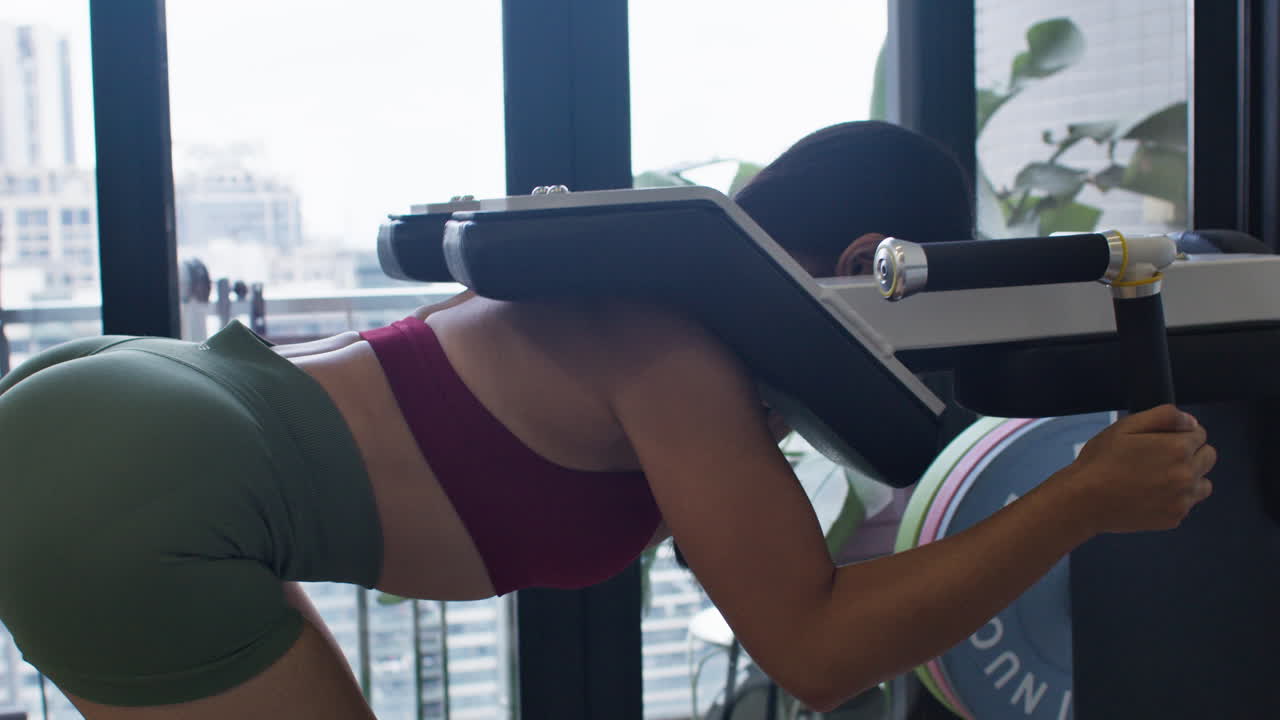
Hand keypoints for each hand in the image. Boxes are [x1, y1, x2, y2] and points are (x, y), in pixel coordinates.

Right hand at [1055, 405, 1217, 534]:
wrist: (1084, 501)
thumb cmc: (1100, 461)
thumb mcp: (1126, 427)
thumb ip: (1164, 416)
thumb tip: (1191, 421)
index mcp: (1178, 449)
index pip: (1200, 433)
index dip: (1180, 432)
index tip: (1160, 439)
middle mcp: (1187, 475)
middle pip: (1209, 457)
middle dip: (1191, 453)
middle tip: (1160, 457)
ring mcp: (1182, 499)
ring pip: (1203, 483)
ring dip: (1189, 477)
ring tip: (1158, 477)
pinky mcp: (1174, 518)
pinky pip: (1187, 504)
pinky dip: (1174, 498)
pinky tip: (1149, 494)